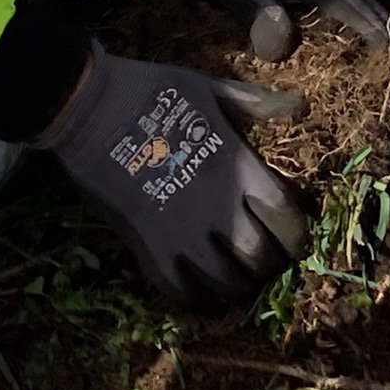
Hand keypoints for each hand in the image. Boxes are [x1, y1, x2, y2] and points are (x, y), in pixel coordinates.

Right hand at [42, 44, 307, 307]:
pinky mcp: (147, 245)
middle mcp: (218, 205)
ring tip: (234, 280)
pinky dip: (195, 299)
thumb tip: (299, 107)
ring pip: (224, 281)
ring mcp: (181, 230)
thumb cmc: (153, 92)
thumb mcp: (210, 89)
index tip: (293, 243)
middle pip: (258, 257)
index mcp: (238, 166)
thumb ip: (254, 104)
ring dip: (235, 286)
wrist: (90, 107)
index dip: (296, 237)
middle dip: (266, 265)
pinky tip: (201, 294)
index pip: (284, 216)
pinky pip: (179, 291)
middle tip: (262, 262)